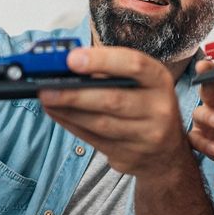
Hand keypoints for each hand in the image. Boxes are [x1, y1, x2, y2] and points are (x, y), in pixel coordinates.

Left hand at [38, 47, 186, 177]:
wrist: (167, 154)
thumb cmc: (146, 106)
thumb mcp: (141, 84)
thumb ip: (111, 73)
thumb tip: (66, 66)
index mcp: (160, 81)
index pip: (134, 65)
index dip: (102, 60)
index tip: (72, 58)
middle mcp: (158, 108)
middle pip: (113, 100)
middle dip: (75, 94)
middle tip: (46, 87)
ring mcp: (146, 136)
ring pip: (100, 124)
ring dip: (68, 111)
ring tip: (46, 98)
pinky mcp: (129, 156)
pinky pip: (93, 139)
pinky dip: (71, 124)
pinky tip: (56, 113)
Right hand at [189, 60, 213, 183]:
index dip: (212, 68)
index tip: (209, 63)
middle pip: (205, 89)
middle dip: (205, 83)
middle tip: (209, 80)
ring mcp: (207, 121)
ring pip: (199, 114)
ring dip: (208, 115)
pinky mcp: (204, 139)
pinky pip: (197, 140)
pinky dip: (205, 144)